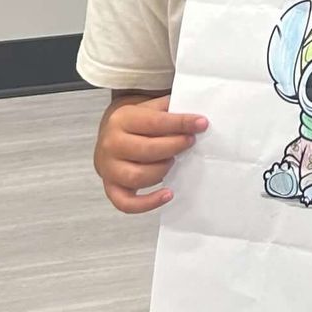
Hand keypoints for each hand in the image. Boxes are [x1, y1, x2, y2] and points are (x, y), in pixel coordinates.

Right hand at [95, 93, 206, 212]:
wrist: (110, 135)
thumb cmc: (137, 123)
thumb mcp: (149, 107)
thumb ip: (170, 110)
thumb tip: (197, 120)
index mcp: (122, 119)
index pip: (155, 122)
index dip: (181, 123)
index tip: (201, 124)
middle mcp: (112, 144)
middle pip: (146, 150)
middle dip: (174, 146)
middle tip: (190, 142)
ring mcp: (109, 168)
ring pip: (138, 177)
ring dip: (162, 170)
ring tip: (174, 162)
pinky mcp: (111, 188)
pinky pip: (126, 203)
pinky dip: (148, 203)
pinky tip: (168, 194)